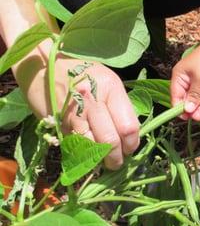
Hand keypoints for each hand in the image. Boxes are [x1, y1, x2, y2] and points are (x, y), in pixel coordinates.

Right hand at [15, 53, 139, 169]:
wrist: (42, 63)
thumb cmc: (81, 72)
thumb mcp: (107, 82)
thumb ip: (119, 106)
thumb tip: (129, 135)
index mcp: (110, 88)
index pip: (128, 126)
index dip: (132, 144)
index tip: (130, 149)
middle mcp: (92, 101)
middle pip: (110, 141)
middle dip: (116, 158)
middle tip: (117, 162)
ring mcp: (72, 113)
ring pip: (91, 148)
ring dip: (99, 160)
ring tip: (102, 161)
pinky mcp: (56, 123)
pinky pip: (73, 146)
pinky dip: (81, 155)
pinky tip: (85, 155)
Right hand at [170, 40, 199, 120]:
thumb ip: (193, 95)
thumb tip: (187, 110)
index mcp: (179, 76)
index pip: (175, 97)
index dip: (180, 109)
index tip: (187, 117)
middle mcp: (187, 81)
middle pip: (186, 101)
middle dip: (193, 110)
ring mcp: (198, 84)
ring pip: (197, 102)